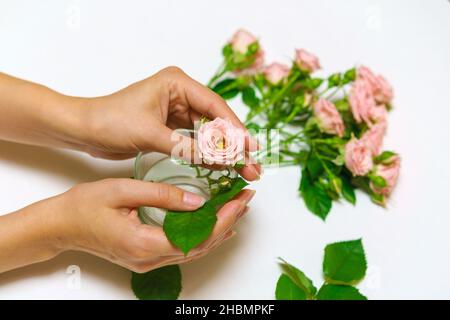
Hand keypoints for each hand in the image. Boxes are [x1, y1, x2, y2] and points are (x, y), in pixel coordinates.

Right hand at [44, 178, 253, 272]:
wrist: (61, 226)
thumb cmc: (85, 206)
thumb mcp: (123, 190)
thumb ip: (162, 195)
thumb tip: (197, 200)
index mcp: (144, 243)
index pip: (197, 236)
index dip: (223, 218)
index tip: (240, 199)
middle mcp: (150, 259)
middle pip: (201, 246)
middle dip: (228, 222)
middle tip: (246, 199)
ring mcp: (148, 263)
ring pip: (194, 251)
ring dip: (219, 230)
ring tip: (237, 209)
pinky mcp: (146, 258)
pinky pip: (183, 250)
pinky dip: (203, 237)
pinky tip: (215, 227)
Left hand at [81, 67, 260, 179]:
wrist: (84, 129)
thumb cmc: (110, 121)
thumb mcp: (152, 135)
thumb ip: (187, 148)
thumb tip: (221, 162)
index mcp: (177, 84)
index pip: (215, 107)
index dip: (236, 130)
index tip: (251, 149)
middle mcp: (181, 94)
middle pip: (216, 121)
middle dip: (234, 146)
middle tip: (252, 167)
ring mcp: (177, 111)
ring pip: (208, 134)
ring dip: (223, 153)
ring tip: (243, 171)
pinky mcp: (171, 127)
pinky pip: (196, 142)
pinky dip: (207, 155)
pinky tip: (221, 168)